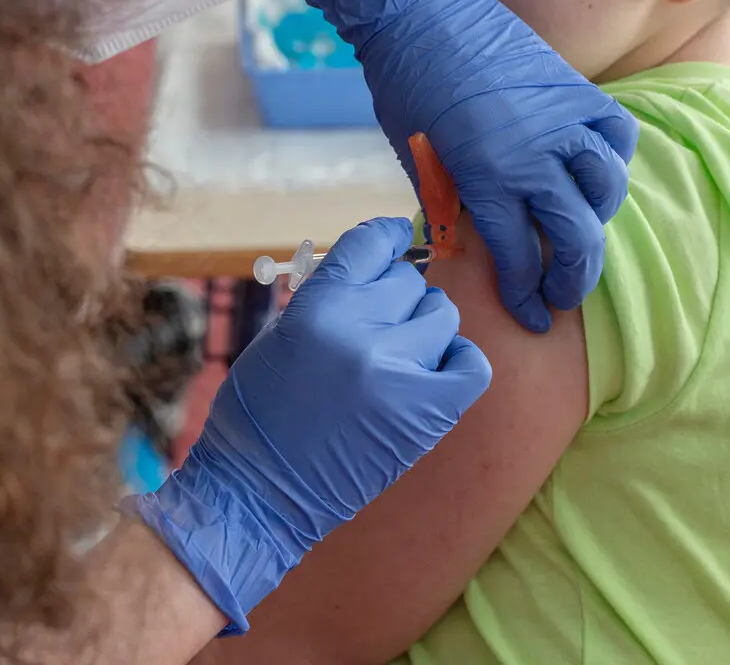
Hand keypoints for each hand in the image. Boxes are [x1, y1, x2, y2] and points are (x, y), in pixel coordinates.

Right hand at [122, 218, 490, 632]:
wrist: (258, 493)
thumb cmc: (259, 413)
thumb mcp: (281, 335)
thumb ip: (329, 297)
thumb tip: (376, 271)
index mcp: (315, 308)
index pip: (370, 242)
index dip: (388, 236)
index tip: (397, 238)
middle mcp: (359, 333)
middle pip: (408, 281)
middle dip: (394, 297)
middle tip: (378, 325)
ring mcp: (398, 374)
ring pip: (442, 315)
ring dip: (424, 328)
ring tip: (400, 354)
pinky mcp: (426, 415)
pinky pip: (472, 365)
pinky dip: (458, 362)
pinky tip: (435, 371)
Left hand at [301, 0, 638, 332]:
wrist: (421, 15)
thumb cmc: (408, 90)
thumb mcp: (421, 163)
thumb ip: (455, 207)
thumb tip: (479, 242)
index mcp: (486, 180)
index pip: (519, 258)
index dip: (527, 296)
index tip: (533, 317)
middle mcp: (534, 157)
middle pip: (575, 236)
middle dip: (573, 278)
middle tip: (563, 294)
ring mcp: (563, 121)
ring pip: (607, 189)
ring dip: (597, 220)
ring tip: (580, 230)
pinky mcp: (577, 90)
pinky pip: (618, 135)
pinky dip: (613, 159)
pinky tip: (595, 172)